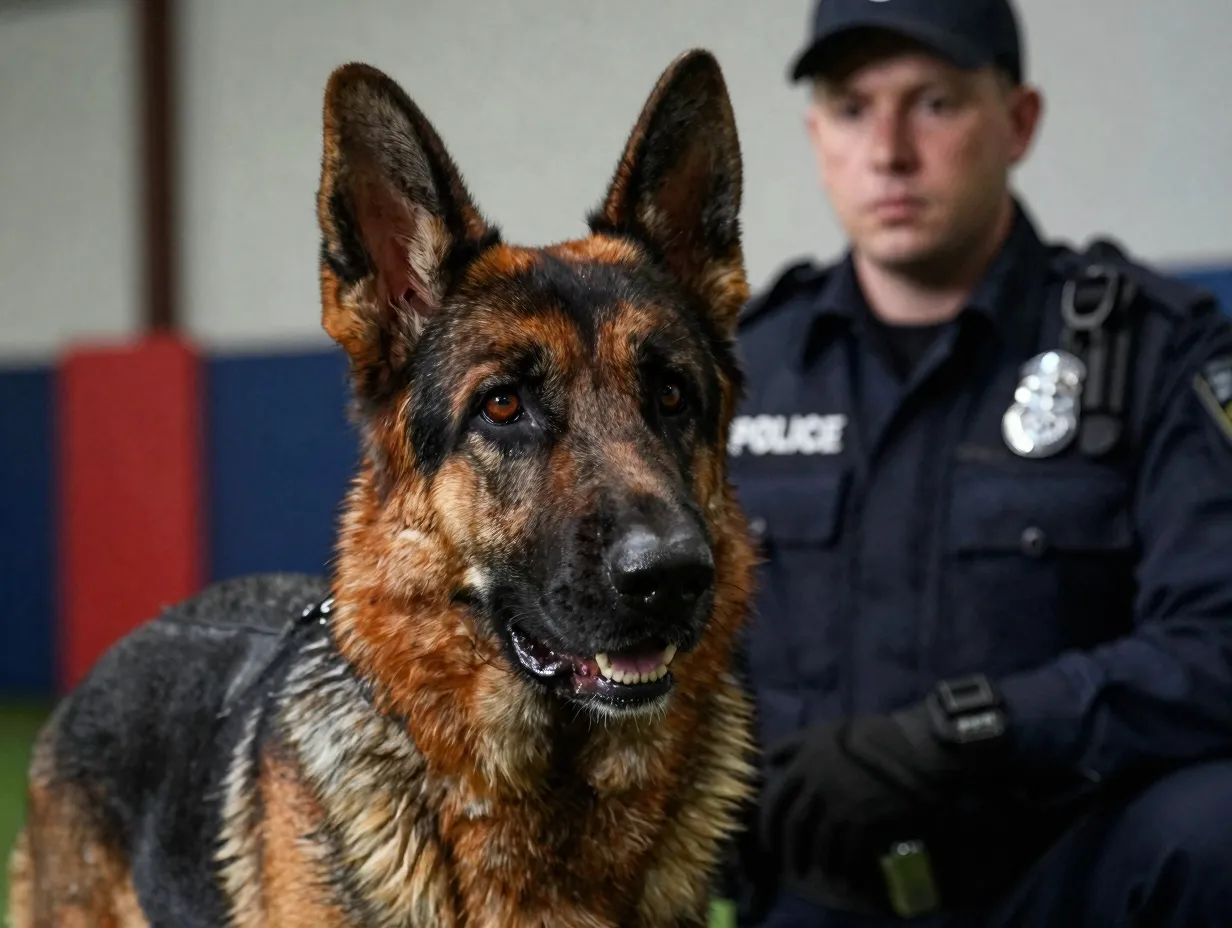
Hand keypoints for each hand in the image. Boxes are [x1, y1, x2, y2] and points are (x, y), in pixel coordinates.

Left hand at [756, 701, 981, 908]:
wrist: (914, 749)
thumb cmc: (871, 735)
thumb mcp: (826, 730)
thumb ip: (794, 744)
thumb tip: (768, 759)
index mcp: (805, 761)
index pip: (774, 798)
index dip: (767, 824)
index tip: (767, 840)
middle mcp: (817, 784)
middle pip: (793, 825)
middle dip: (787, 850)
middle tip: (788, 866)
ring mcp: (840, 804)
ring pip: (818, 843)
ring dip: (815, 862)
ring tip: (816, 873)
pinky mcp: (864, 822)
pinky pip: (846, 853)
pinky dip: (843, 869)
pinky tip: (844, 877)